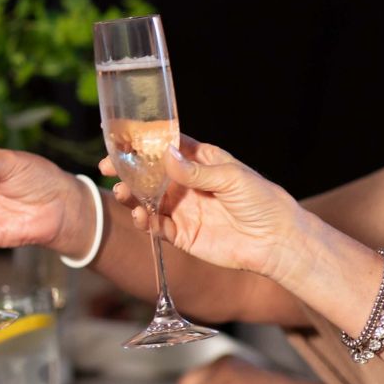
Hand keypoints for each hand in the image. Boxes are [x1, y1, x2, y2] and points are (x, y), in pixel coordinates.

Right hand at [102, 136, 303, 280]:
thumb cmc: (262, 200)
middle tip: (107, 169)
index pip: (164, 147)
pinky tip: (141, 216)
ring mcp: (181, 208)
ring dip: (131, 196)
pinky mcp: (181, 234)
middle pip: (148, 174)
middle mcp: (185, 183)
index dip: (141, 143)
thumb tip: (165, 156)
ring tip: (122, 193)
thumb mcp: (232, 178)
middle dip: (127, 171)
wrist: (276, 241)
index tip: (120, 141)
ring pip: (146, 199)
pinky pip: (156, 226)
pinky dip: (145, 221)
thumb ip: (196, 171)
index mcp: (199, 161)